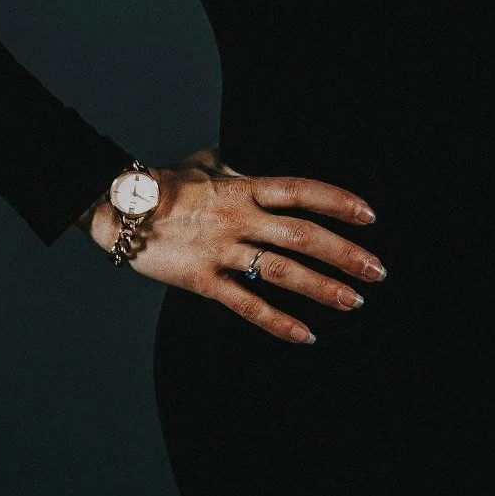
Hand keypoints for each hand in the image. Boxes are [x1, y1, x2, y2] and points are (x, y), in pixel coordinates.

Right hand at [87, 145, 385, 343]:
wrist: (116, 207)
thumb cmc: (161, 183)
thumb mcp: (202, 164)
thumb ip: (228, 165)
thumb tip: (236, 160)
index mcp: (243, 187)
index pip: (301, 191)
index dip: (338, 201)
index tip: (370, 216)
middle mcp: (239, 217)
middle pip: (303, 235)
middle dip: (345, 253)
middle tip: (377, 271)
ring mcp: (221, 249)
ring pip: (282, 271)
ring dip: (322, 287)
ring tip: (354, 301)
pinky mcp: (201, 280)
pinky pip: (246, 304)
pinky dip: (277, 322)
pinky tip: (305, 335)